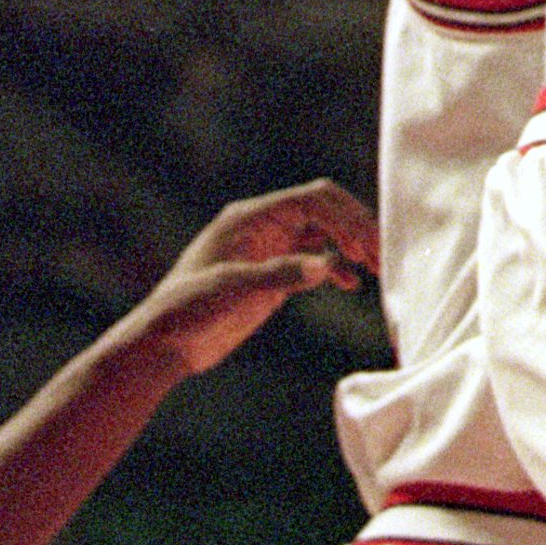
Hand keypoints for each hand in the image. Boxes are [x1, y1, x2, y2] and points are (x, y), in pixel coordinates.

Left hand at [115, 179, 377, 380]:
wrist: (164, 344)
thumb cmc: (188, 309)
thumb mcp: (232, 290)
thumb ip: (280, 275)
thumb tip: (328, 266)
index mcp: (253, 217)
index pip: (312, 200)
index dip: (342, 218)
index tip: (361, 247)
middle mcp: (266, 226)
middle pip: (324, 212)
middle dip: (354, 228)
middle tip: (381, 253)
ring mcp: (271, 250)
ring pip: (323, 235)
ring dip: (350, 246)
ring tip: (376, 266)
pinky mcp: (273, 275)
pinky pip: (314, 260)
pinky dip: (335, 268)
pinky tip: (351, 283)